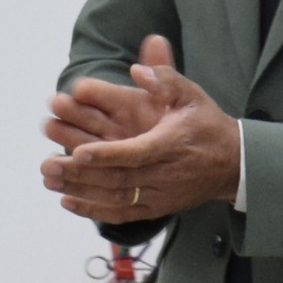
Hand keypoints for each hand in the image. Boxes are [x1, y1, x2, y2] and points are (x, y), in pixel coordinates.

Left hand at [42, 36, 241, 222]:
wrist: (234, 164)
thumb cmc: (207, 125)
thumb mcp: (192, 95)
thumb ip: (165, 79)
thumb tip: (137, 70)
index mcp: (172, 144)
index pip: (136, 153)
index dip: (107, 154)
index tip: (78, 151)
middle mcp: (165, 174)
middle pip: (118, 178)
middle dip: (81, 174)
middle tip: (48, 164)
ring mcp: (160, 194)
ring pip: (116, 197)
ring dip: (80, 191)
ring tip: (49, 179)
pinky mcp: (156, 207)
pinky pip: (122, 212)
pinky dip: (94, 210)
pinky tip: (68, 201)